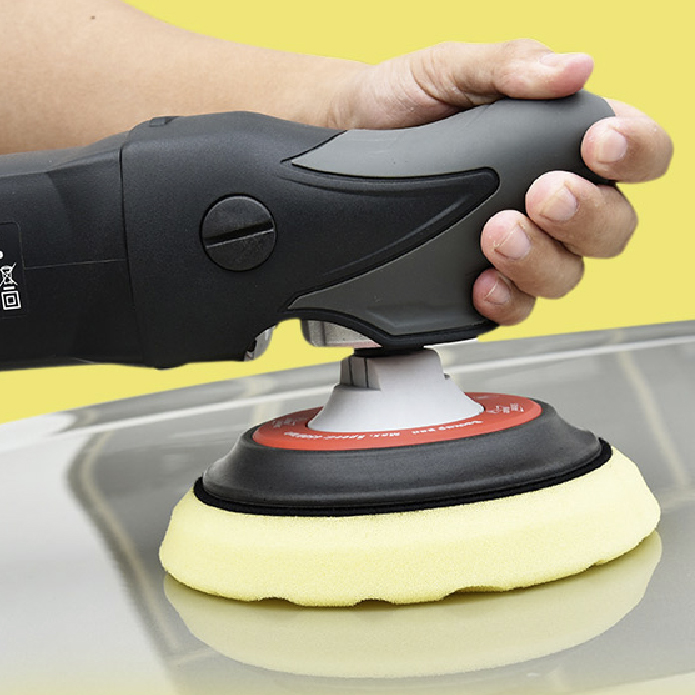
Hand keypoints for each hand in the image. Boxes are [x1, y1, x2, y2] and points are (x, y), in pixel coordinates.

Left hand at [327, 40, 672, 324]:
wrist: (347, 137)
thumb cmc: (404, 100)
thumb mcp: (452, 68)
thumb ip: (510, 66)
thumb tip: (574, 68)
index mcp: (562, 142)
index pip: (638, 153)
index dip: (636, 153)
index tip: (598, 146)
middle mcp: (551, 201)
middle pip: (612, 228)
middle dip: (584, 216)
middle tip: (541, 194)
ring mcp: (520, 247)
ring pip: (566, 275)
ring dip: (540, 260)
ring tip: (497, 233)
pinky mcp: (484, 281)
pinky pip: (515, 307)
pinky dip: (505, 300)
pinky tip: (482, 283)